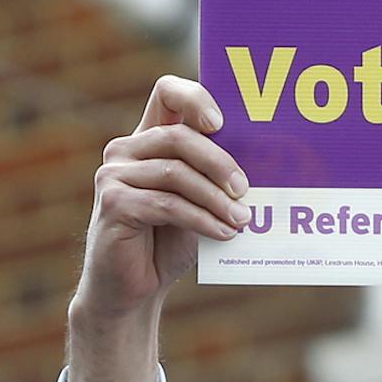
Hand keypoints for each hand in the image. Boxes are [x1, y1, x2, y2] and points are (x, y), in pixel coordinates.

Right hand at [65, 77, 248, 381]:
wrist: (133, 289)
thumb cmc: (168, 242)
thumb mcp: (197, 202)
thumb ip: (214, 177)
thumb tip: (268, 162)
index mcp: (147, 139)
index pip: (167, 92)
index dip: (195, 97)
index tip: (221, 122)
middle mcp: (125, 151)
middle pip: (177, 137)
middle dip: (218, 161)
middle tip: (247, 190)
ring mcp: (113, 176)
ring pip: (175, 174)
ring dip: (215, 198)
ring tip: (243, 221)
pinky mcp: (113, 204)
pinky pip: (167, 205)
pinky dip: (201, 220)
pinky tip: (223, 234)